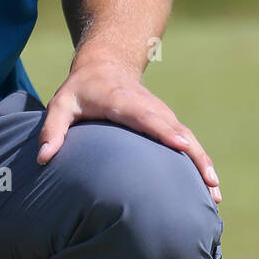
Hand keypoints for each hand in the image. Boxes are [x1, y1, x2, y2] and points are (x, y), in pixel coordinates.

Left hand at [37, 55, 221, 202]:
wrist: (106, 66)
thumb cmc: (80, 90)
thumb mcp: (61, 105)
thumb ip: (52, 130)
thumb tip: (43, 159)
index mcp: (122, 101)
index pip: (145, 116)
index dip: (163, 131)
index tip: (181, 146)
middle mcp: (148, 107)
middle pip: (175, 131)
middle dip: (194, 156)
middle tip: (209, 183)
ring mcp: (161, 114)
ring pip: (187, 138)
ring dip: (203, 163)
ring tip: (215, 193)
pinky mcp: (168, 122)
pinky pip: (188, 142)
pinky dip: (201, 161)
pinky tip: (211, 187)